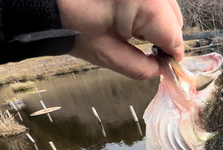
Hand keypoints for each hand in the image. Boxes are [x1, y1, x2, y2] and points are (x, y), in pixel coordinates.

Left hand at [57, 0, 183, 79]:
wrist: (47, 0)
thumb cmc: (72, 24)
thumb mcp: (108, 55)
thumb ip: (140, 68)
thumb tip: (159, 69)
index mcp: (147, 5)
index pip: (174, 36)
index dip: (170, 56)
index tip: (164, 66)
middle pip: (174, 20)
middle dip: (163, 38)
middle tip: (146, 51)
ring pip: (168, 8)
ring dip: (158, 23)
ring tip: (134, 32)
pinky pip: (155, 0)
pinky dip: (149, 10)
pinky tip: (130, 17)